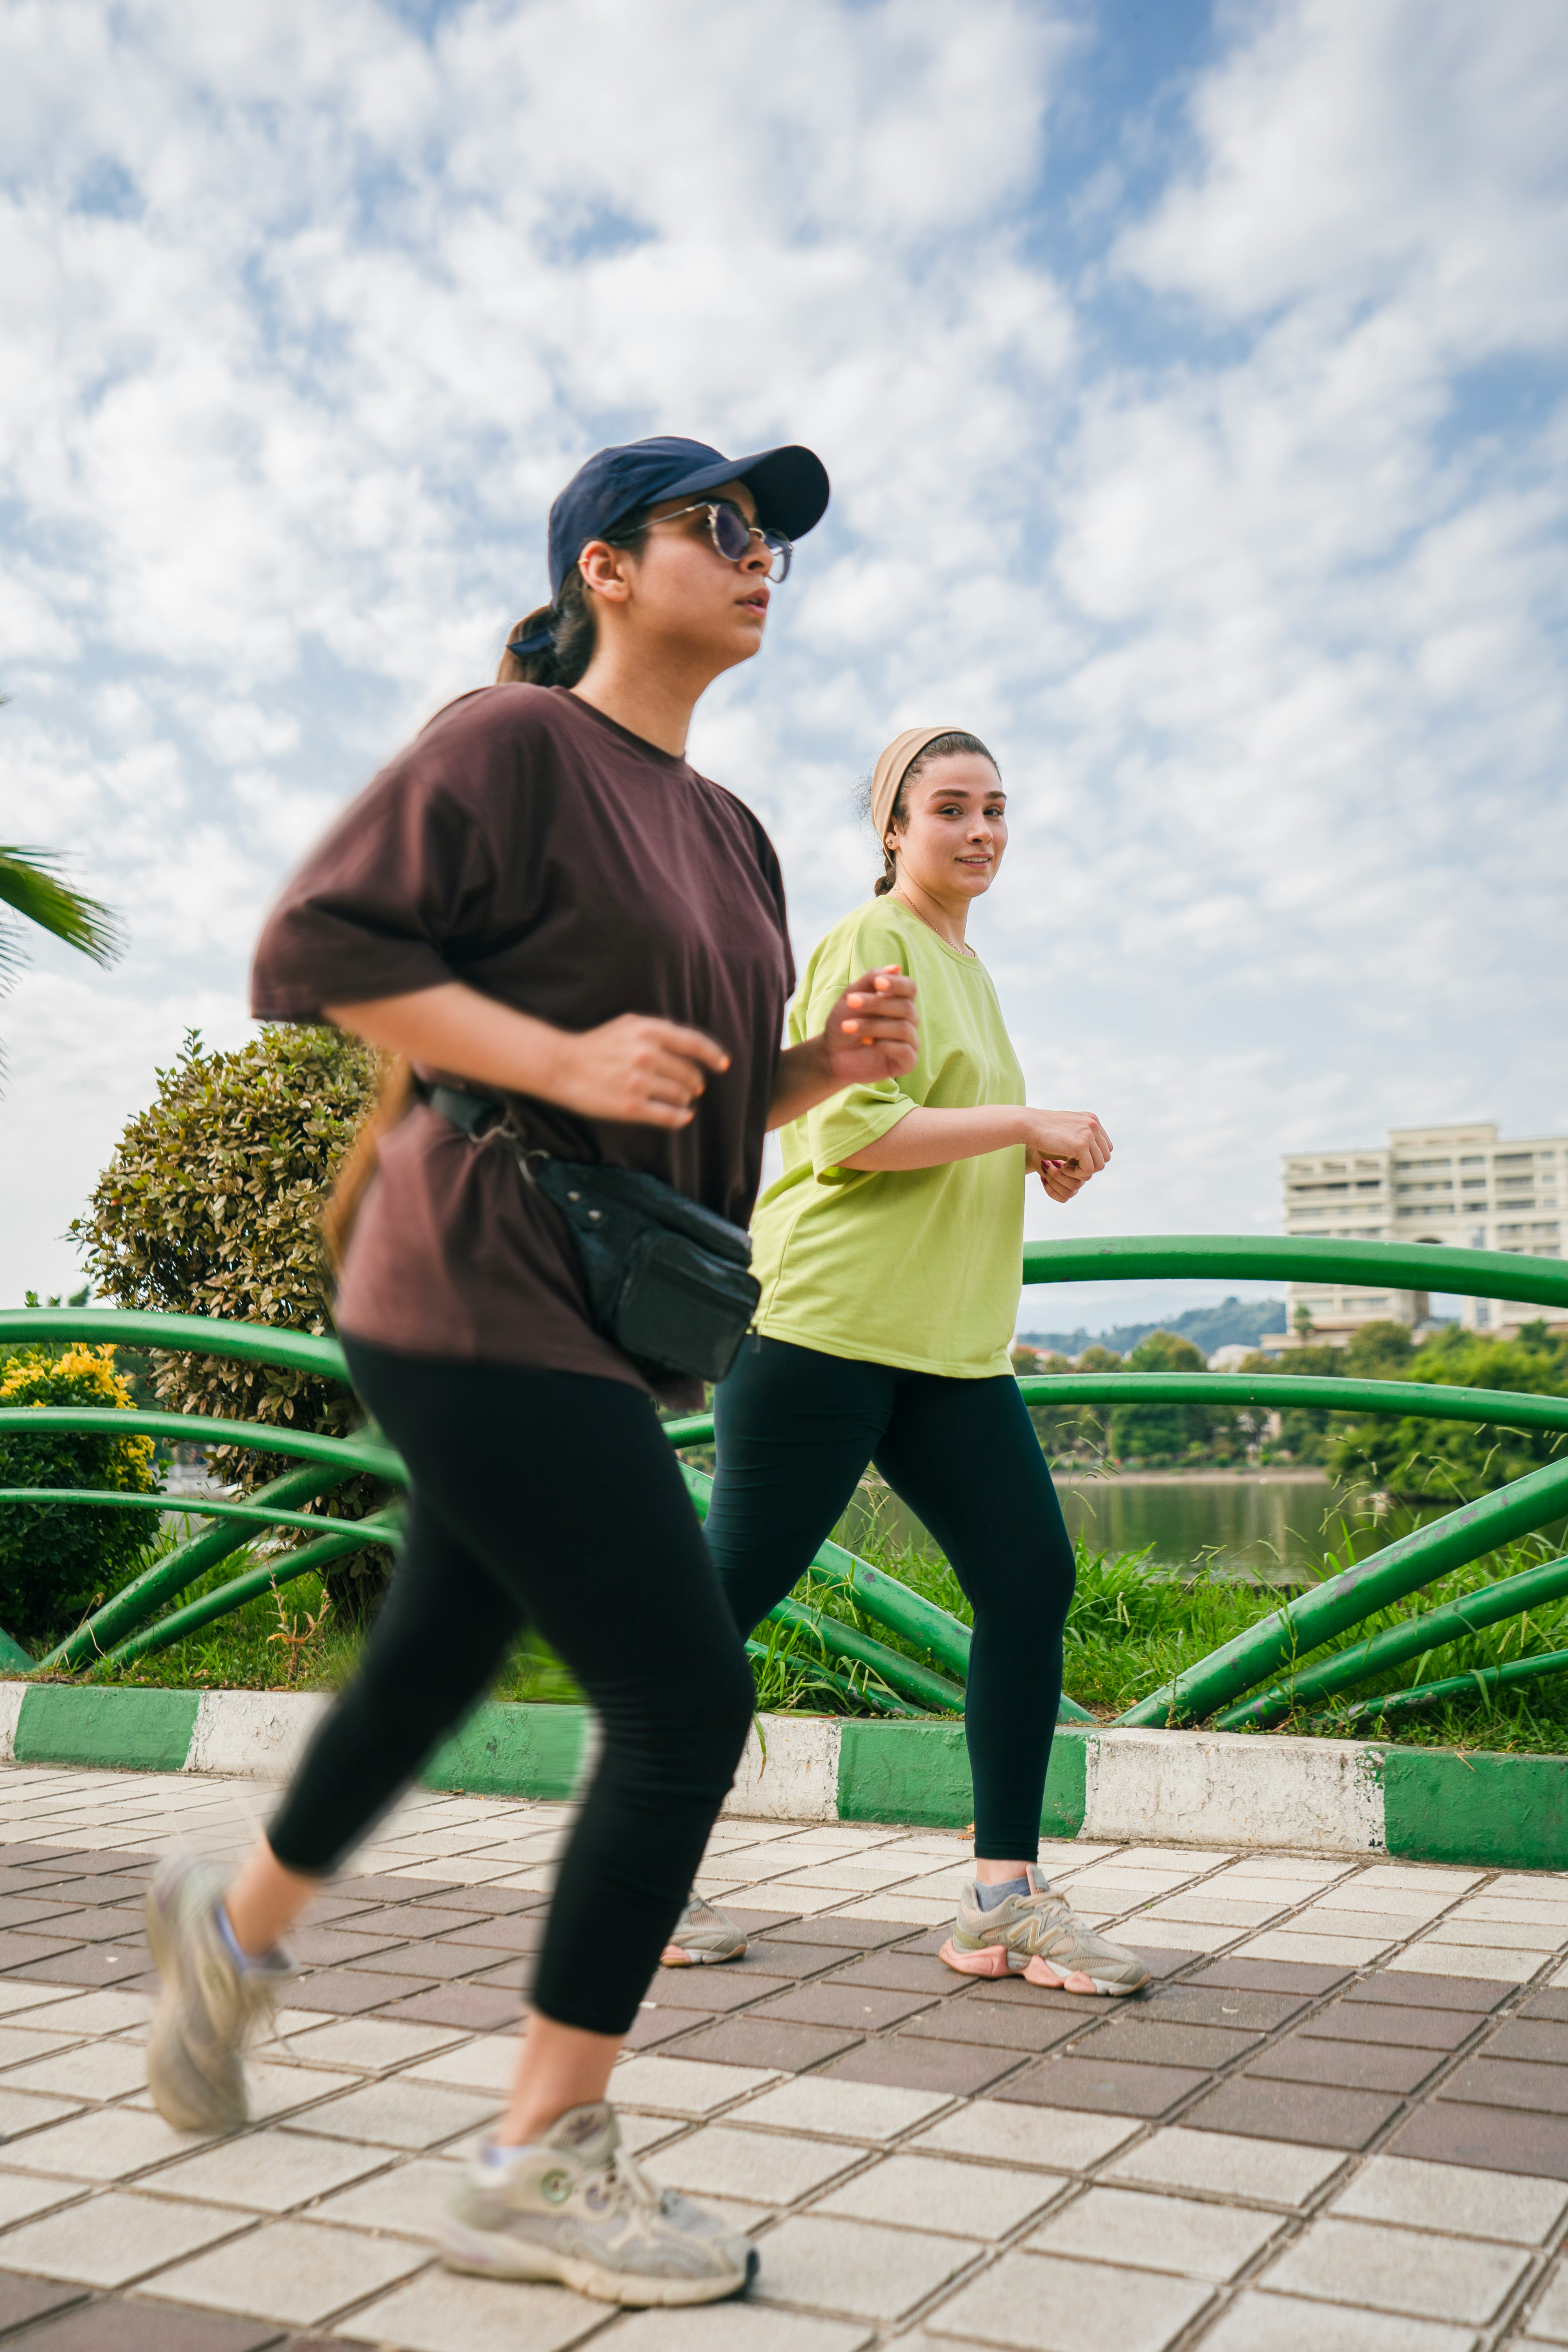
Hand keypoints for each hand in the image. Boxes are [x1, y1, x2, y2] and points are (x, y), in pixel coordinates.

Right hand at [545, 1014, 729, 1127]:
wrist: (561, 1065)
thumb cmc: (596, 1045)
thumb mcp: (628, 1025)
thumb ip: (660, 1032)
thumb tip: (693, 1049)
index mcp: (648, 1030)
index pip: (694, 1043)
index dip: (713, 1055)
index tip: (723, 1065)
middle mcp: (647, 1054)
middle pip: (691, 1073)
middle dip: (695, 1082)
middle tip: (692, 1087)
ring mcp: (639, 1082)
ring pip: (682, 1095)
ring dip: (685, 1099)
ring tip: (678, 1098)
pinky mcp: (631, 1107)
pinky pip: (670, 1116)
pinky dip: (681, 1117)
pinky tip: (683, 1116)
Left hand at [817, 966, 918, 1086]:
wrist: (831, 1054)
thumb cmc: (843, 1023)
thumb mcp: (851, 997)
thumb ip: (871, 981)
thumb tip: (895, 968)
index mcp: (898, 1001)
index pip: (909, 988)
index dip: (897, 984)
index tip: (878, 983)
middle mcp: (908, 1020)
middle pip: (906, 1007)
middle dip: (876, 1004)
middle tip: (850, 1002)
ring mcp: (909, 1042)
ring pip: (904, 1029)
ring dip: (873, 1026)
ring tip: (847, 1026)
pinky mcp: (907, 1062)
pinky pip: (905, 1051)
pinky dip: (885, 1045)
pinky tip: (867, 1043)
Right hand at [1022, 1109, 1111, 1201]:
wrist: (1028, 1124)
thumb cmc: (1042, 1128)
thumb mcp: (1067, 1127)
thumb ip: (1080, 1134)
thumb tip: (1090, 1150)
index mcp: (1092, 1119)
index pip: (1105, 1146)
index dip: (1092, 1158)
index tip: (1074, 1160)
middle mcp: (1093, 1124)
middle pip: (1105, 1156)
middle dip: (1089, 1165)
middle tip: (1070, 1166)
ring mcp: (1089, 1133)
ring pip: (1099, 1165)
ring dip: (1083, 1171)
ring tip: (1065, 1168)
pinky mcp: (1081, 1144)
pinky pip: (1088, 1169)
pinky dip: (1077, 1174)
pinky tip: (1062, 1168)